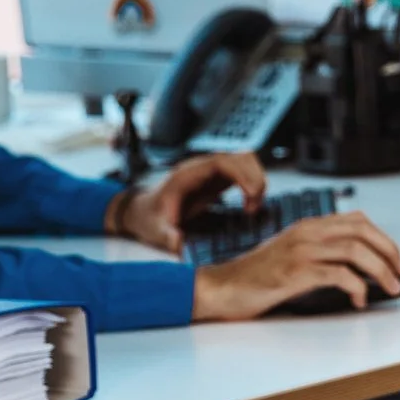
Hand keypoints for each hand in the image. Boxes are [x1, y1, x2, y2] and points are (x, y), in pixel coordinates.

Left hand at [107, 152, 265, 252]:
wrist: (142, 211)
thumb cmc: (148, 217)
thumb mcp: (155, 230)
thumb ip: (167, 236)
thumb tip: (179, 243)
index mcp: (188, 174)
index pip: (222, 160)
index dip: (243, 173)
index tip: (251, 195)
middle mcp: (202, 168)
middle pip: (240, 156)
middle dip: (256, 178)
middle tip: (254, 207)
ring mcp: (211, 171)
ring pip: (245, 161)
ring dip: (256, 181)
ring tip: (252, 208)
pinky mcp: (217, 179)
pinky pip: (243, 172)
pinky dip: (253, 186)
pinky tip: (248, 206)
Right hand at [192, 211, 399, 320]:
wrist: (222, 287)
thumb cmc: (255, 276)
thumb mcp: (290, 254)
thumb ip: (318, 251)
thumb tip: (357, 267)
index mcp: (308, 226)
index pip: (357, 220)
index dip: (383, 237)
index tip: (395, 258)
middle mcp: (307, 233)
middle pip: (363, 232)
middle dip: (390, 252)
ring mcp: (301, 251)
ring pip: (356, 251)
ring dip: (381, 271)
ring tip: (390, 287)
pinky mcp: (296, 273)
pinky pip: (339, 275)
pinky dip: (358, 287)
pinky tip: (360, 299)